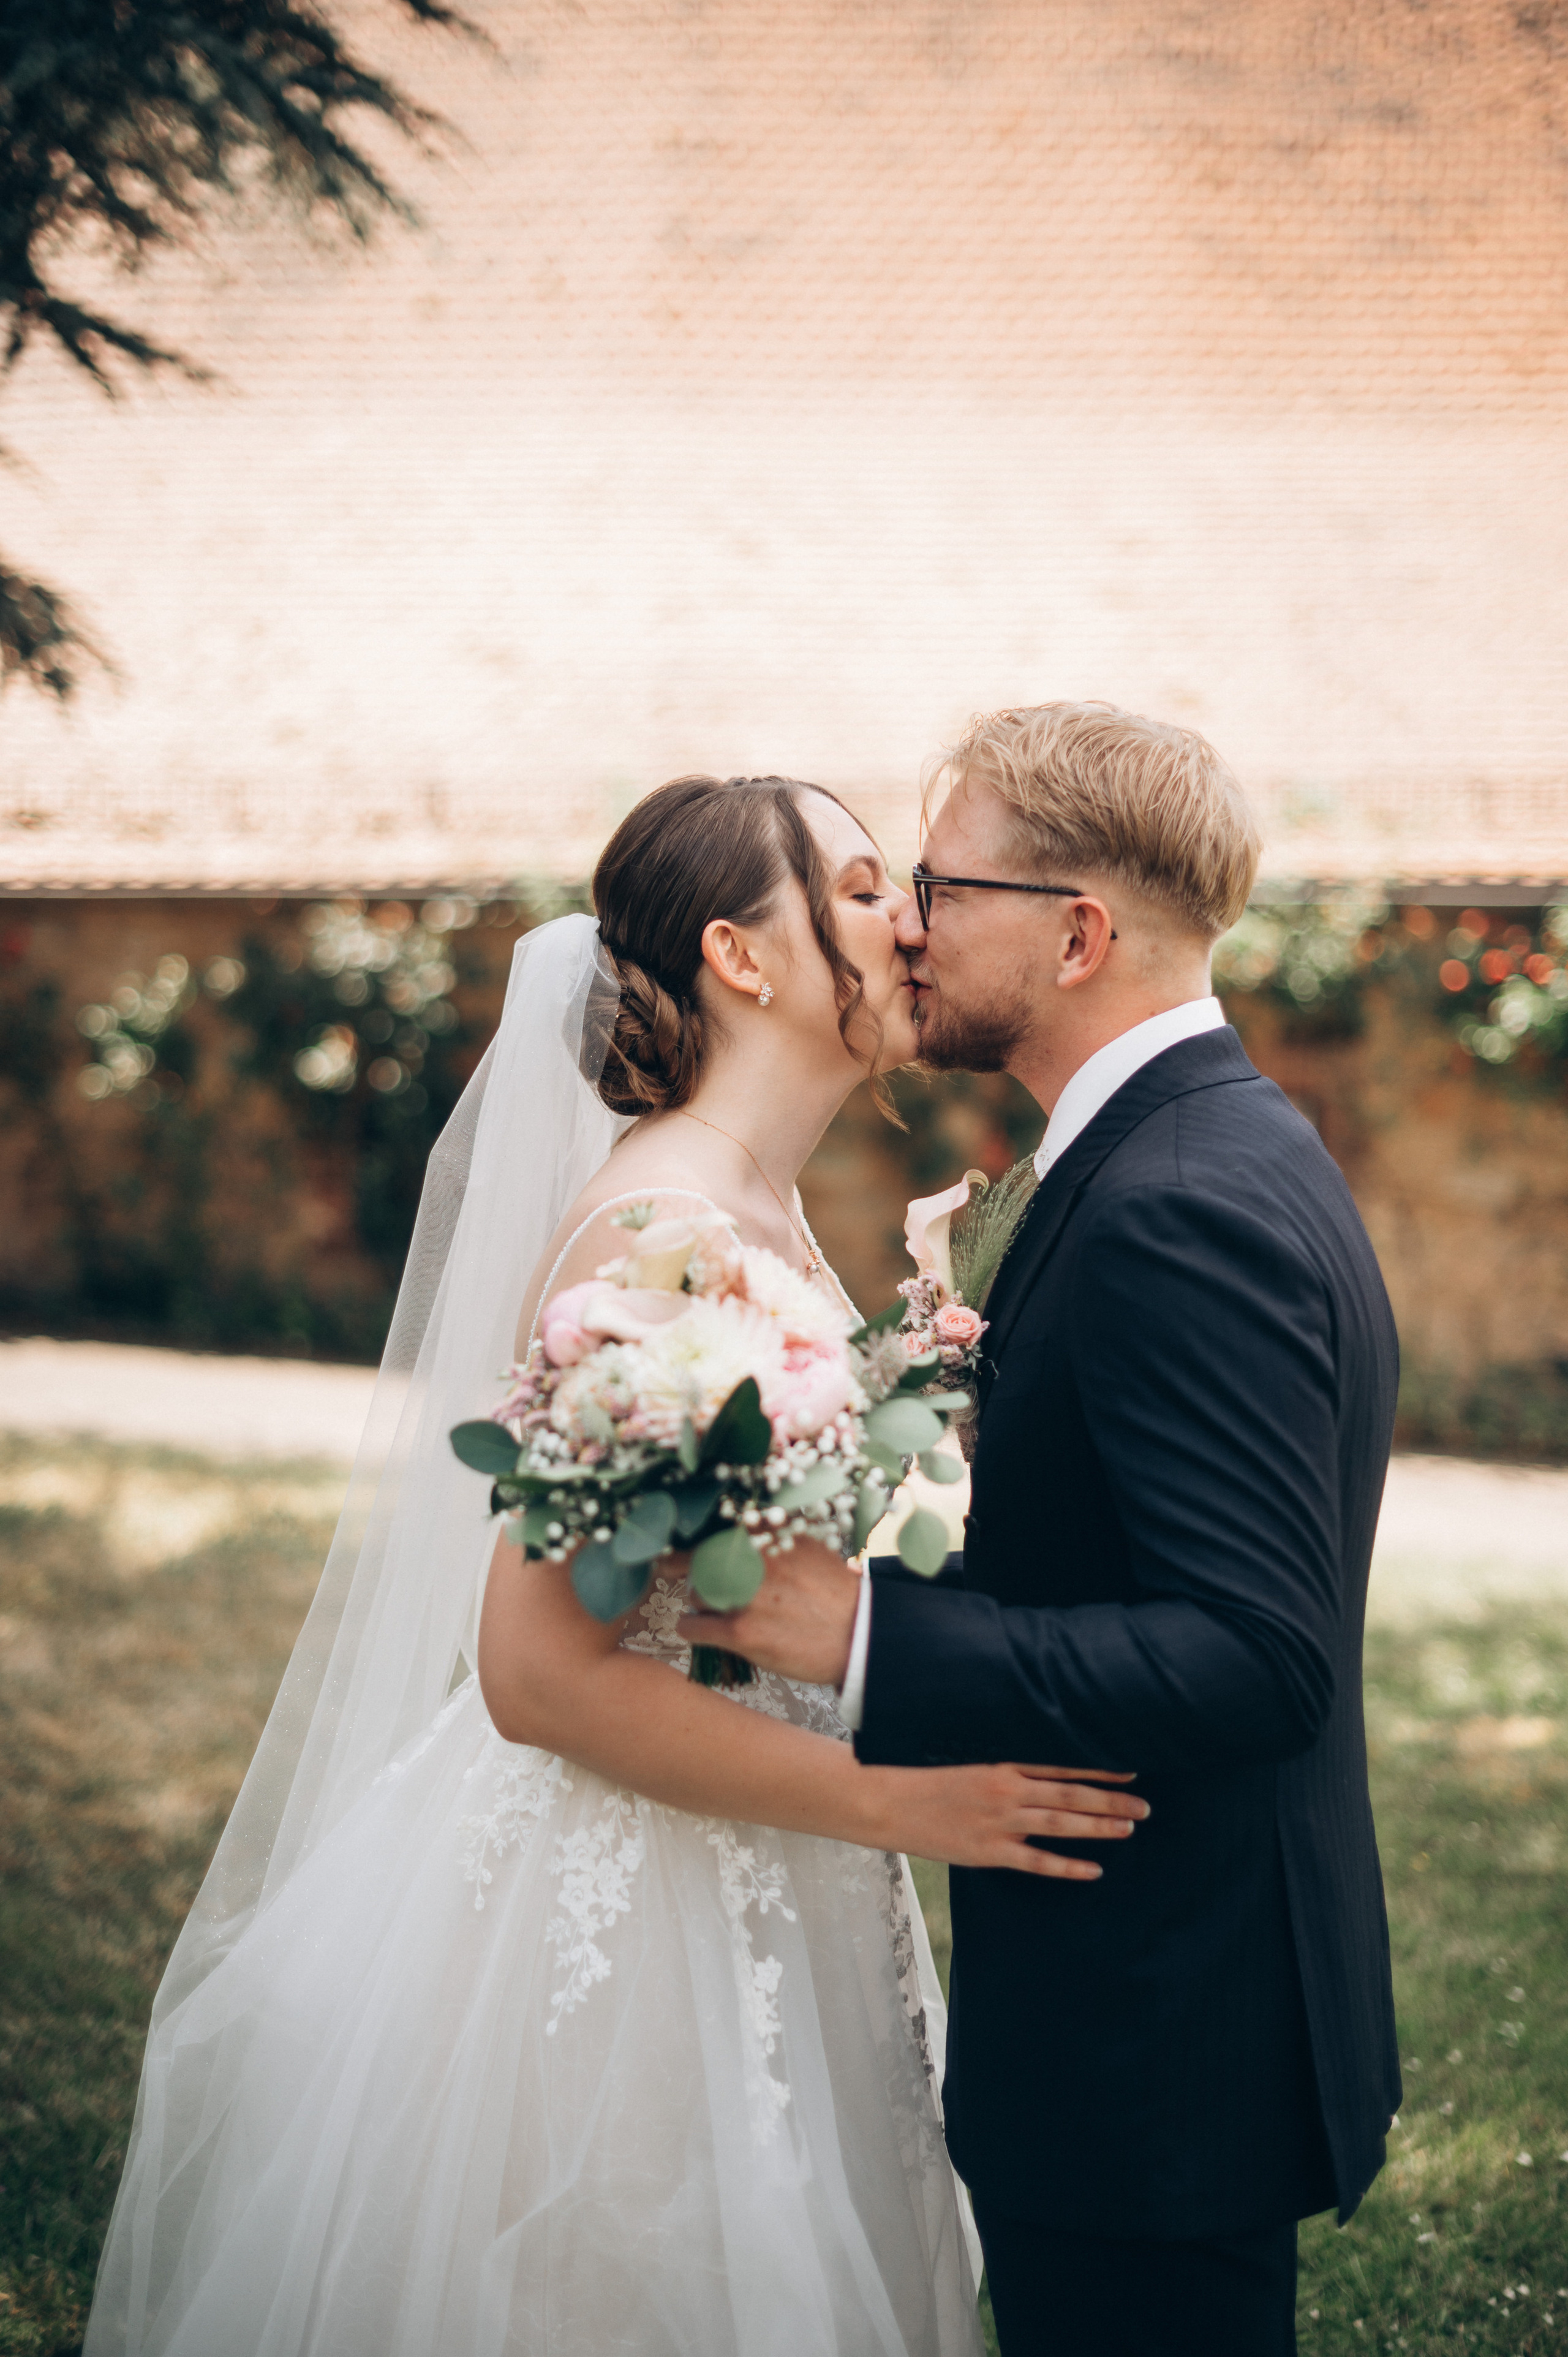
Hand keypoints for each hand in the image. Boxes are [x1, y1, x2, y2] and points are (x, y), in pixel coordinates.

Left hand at [680, 1538, 861, 1687]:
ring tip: (720, 1613)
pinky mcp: (739, 1632)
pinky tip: (705, 1632)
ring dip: (702, 1604)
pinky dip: (691, 1629)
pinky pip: (689, 1626)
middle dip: (695, 1573)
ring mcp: (742, 1595)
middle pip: (695, 1559)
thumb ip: (771, 1535)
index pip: (711, 1528)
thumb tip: (742, 1529)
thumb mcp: (805, 1546)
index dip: (693, 1541)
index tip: (684, 1550)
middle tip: (702, 1585)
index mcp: (766, 1534)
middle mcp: (750, 1558)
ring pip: (693, 1593)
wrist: (859, 1635)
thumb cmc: (835, 1593)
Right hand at [868, 1761, 1148, 1878]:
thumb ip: (1002, 1764)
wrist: (886, 1800)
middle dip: (1111, 1801)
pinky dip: (1067, 1866)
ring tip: (1130, 1828)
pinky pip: (1036, 1862)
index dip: (1098, 1769)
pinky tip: (1093, 1869)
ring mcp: (999, 1823)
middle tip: (1145, 1806)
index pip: (1062, 1764)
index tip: (1130, 1770)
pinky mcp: (988, 1853)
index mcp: (1002, 1763)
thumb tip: (1036, 1767)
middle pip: (1070, 1796)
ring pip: (1061, 1825)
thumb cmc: (923, 1776)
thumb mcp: (966, 1758)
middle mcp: (1007, 1790)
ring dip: (1099, 1827)